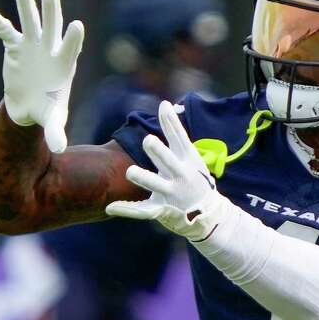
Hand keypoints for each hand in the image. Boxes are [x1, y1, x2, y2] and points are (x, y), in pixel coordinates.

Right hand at [0, 0, 84, 153]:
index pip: (71, 48)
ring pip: (31, 22)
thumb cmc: (47, 109)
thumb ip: (56, 131)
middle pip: (52, 27)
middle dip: (51, 12)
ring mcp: (33, 45)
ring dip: (26, 6)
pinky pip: (6, 32)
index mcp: (64, 65)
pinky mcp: (16, 46)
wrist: (30, 105)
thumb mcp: (52, 120)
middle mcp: (50, 49)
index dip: (73, 38)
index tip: (77, 26)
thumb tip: (59, 148)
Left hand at [106, 101, 228, 240]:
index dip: (171, 122)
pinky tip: (110, 207)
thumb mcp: (190, 156)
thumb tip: (164, 104)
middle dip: (159, 152)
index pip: (179, 138)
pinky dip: (126, 209)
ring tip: (130, 171)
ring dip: (144, 178)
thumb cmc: (194, 178)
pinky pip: (142, 210)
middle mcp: (181, 175)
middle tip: (148, 140)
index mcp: (187, 160)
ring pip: (156, 185)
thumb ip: (176, 133)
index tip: (163, 105)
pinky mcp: (161, 210)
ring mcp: (171, 193)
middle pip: (169, 161)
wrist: (208, 215)